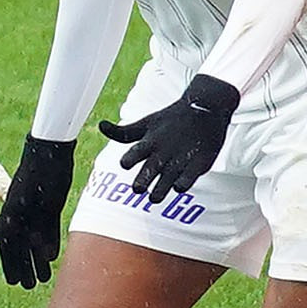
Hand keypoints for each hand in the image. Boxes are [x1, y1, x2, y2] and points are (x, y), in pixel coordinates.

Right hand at [0, 135, 78, 288]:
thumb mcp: (17, 204)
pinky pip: (50, 233)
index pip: (7, 247)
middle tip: (30, 286)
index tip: (12, 282)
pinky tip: (54, 259)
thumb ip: (1, 224)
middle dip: (24, 268)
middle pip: (21, 248)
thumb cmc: (33, 177)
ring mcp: (36, 215)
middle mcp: (22, 219)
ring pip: (36, 244)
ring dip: (39, 261)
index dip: (9, 265)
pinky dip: (51, 245)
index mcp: (10, 218)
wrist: (50, 157)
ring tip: (45, 279)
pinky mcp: (51, 209)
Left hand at [102, 74, 237, 206]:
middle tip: (137, 189)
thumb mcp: (146, 123)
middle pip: (150, 169)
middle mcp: (165, 151)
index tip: (125, 164)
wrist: (206, 109)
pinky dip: (183, 183)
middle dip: (142, 180)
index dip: (129, 160)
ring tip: (153, 198)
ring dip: (160, 190)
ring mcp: (182, 158)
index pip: (135, 153)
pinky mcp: (200, 163)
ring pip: (168, 179)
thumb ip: (123, 132)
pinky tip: (178, 188)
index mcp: (150, 141)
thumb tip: (100, 125)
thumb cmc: (170, 119)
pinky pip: (190, 178)